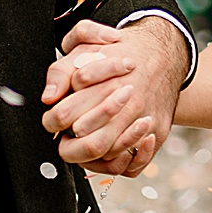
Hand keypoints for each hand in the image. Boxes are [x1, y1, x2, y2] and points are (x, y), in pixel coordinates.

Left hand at [40, 18, 188, 175]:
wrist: (162, 52)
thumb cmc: (120, 53)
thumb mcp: (84, 50)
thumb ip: (60, 73)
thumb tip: (49, 98)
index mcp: (102, 85)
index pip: (63, 116)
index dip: (53, 121)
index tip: (56, 118)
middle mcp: (126, 104)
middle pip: (89, 144)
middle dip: (72, 143)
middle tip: (72, 132)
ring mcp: (143, 119)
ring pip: (111, 156)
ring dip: (96, 153)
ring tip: (92, 138)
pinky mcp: (158, 130)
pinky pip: (136, 162)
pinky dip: (123, 160)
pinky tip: (117, 148)